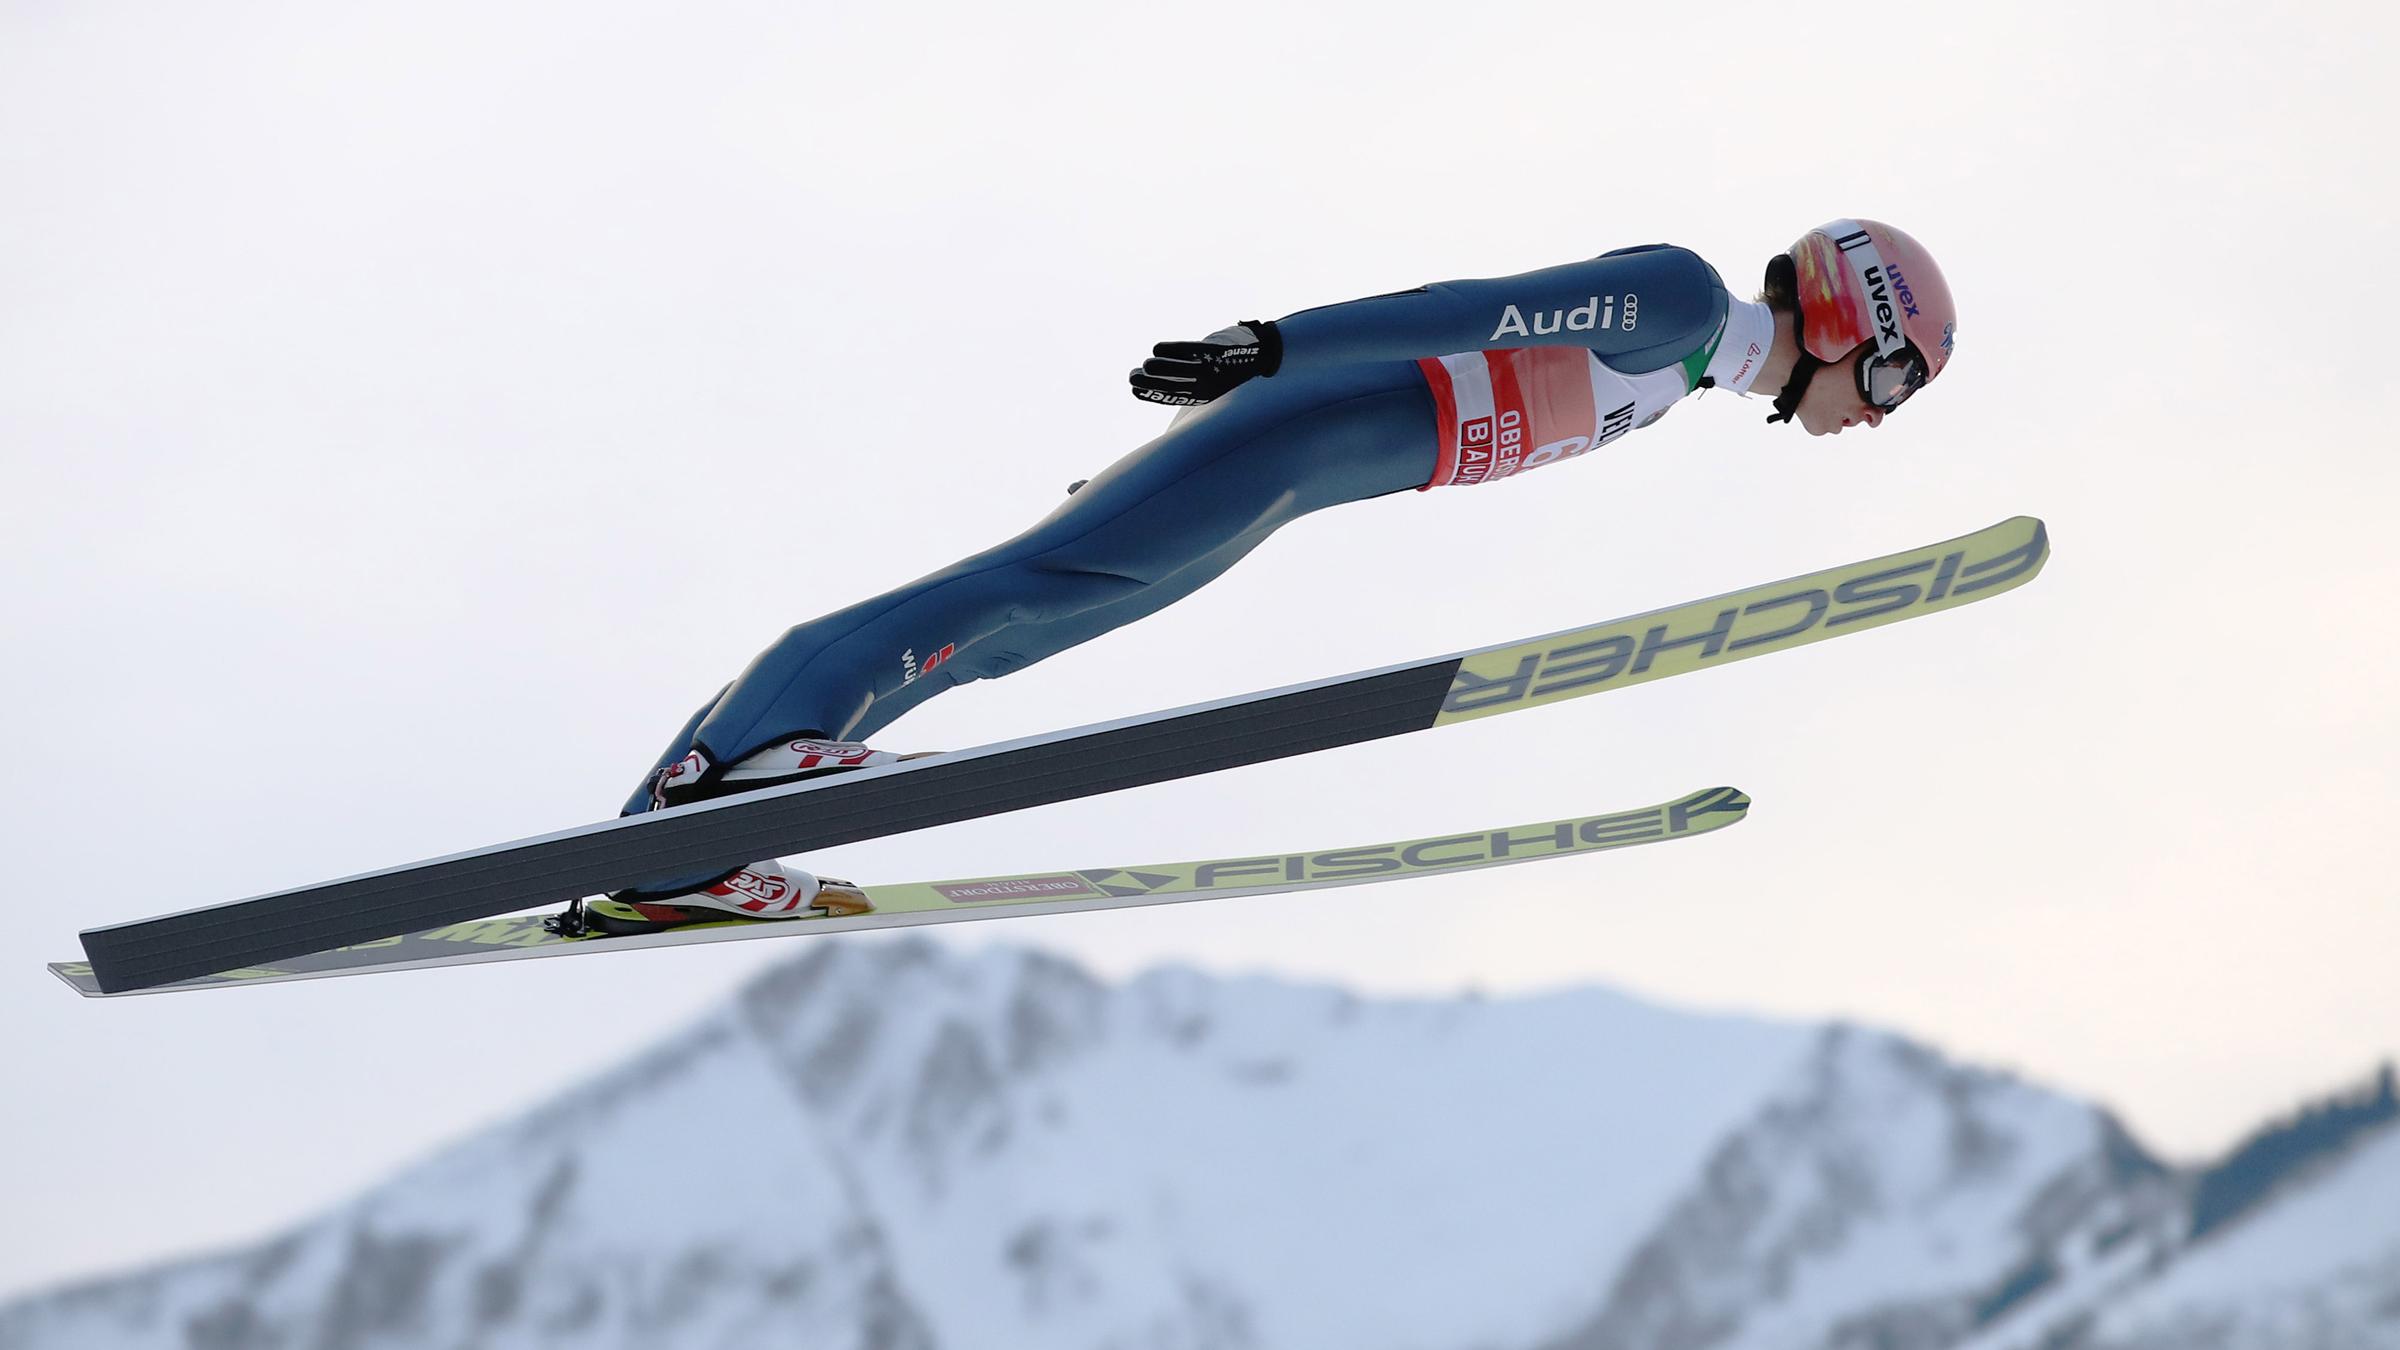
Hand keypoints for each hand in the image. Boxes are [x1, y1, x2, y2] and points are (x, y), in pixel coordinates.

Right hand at [1128, 320, 1282, 405]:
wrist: (1262, 354)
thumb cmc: (1232, 370)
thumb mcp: (1215, 384)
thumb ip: (1193, 385)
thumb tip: (1163, 382)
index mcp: (1205, 396)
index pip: (1171, 398)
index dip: (1150, 394)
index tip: (1134, 388)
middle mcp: (1205, 385)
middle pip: (1167, 385)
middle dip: (1146, 381)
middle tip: (1132, 375)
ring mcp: (1207, 367)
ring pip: (1170, 368)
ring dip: (1154, 366)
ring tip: (1147, 364)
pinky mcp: (1210, 350)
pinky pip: (1181, 350)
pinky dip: (1166, 350)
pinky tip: (1157, 349)